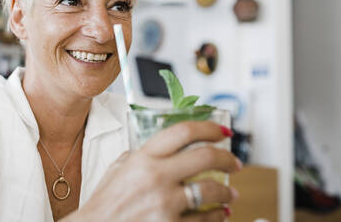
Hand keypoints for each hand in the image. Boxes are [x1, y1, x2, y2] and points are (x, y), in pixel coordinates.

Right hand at [67, 121, 240, 221]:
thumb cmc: (105, 201)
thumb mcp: (118, 168)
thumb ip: (142, 155)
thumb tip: (167, 149)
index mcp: (143, 157)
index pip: (184, 131)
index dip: (209, 128)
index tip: (222, 132)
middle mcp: (156, 177)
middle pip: (205, 157)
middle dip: (227, 159)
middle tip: (234, 163)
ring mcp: (165, 204)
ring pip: (211, 190)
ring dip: (227, 192)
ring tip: (230, 194)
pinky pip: (204, 219)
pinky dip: (217, 216)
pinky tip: (220, 213)